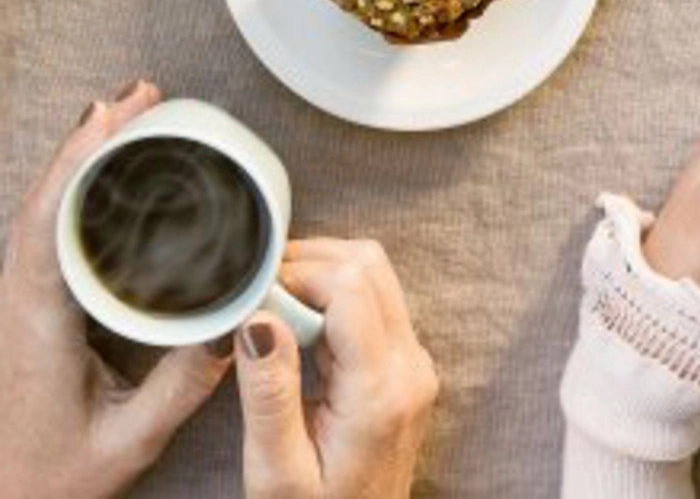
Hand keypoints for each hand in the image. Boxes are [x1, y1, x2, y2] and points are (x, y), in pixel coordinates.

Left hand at [0, 83, 231, 498]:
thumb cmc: (46, 483)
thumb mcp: (126, 442)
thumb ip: (183, 385)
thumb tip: (240, 319)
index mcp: (34, 324)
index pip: (48, 223)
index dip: (77, 161)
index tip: (113, 113)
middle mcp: (19, 304)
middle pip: (45, 202)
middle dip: (89, 140)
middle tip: (141, 93)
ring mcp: (19, 305)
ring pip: (41, 214)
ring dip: (82, 159)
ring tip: (130, 114)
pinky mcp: (28, 312)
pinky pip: (47, 234)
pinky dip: (75, 191)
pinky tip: (106, 176)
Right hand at [236, 239, 436, 498]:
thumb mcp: (276, 471)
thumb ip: (269, 393)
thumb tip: (257, 318)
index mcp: (382, 389)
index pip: (352, 286)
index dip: (299, 273)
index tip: (252, 291)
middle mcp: (411, 366)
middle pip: (371, 267)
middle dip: (311, 262)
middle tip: (257, 291)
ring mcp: (413, 365)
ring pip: (376, 278)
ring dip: (322, 277)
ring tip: (269, 309)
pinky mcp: (405, 369)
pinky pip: (375, 307)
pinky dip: (334, 299)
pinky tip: (295, 327)